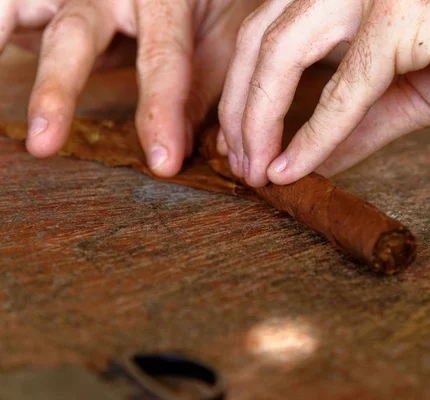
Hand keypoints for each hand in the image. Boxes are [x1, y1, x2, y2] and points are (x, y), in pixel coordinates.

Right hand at [0, 0, 261, 176]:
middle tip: (42, 143)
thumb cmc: (200, 1)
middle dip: (57, 90)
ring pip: (13, 8)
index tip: (163, 162)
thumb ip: (202, 85)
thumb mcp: (216, 35)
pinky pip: (4, 12)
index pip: (162, 57)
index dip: (162, 111)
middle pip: (75, 34)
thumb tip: (184, 148)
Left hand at [218, 0, 429, 186]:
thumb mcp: (404, 95)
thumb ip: (352, 125)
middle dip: (241, 112)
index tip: (242, 146)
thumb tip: (310, 162)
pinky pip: (345, 86)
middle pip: (262, 43)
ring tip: (258, 172)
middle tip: (241, 167)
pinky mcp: (403, 16)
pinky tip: (295, 169)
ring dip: (262, 121)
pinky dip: (316, 133)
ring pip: (285, 54)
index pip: (268, 37)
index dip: (243, 94)